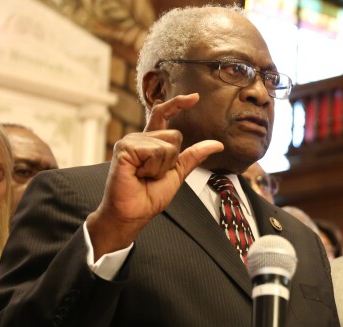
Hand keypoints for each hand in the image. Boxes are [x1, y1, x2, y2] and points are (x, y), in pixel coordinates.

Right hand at [88, 93, 223, 258]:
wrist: (133, 213)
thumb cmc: (150, 195)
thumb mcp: (178, 173)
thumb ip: (193, 156)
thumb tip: (217, 144)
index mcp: (151, 142)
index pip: (164, 115)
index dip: (178, 104)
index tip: (195, 97)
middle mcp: (140, 137)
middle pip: (176, 136)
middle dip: (172, 161)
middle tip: (153, 175)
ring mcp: (131, 141)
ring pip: (168, 145)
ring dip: (161, 167)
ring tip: (144, 176)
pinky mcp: (125, 148)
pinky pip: (155, 152)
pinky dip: (152, 169)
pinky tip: (137, 174)